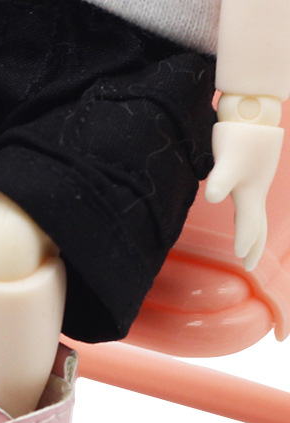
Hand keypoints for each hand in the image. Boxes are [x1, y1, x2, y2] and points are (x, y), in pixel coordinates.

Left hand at [205, 121, 283, 270]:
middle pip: (259, 223)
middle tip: (250, 264)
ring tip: (247, 245)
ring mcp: (257, 181)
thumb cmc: (238, 135)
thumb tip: (213, 197)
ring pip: (257, 212)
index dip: (246, 241)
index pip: (250, 224)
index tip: (242, 257)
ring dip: (253, 230)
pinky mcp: (253, 171)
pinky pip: (253, 201)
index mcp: (251, 192)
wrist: (253, 108)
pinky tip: (243, 208)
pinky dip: (250, 214)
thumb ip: (220, 179)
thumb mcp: (226, 159)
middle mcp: (257, 189)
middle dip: (254, 244)